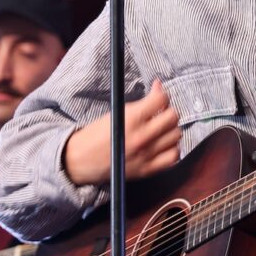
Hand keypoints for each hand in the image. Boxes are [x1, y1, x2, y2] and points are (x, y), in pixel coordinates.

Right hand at [63, 79, 182, 185]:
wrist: (80, 161)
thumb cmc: (95, 135)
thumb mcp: (116, 111)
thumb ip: (140, 102)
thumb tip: (159, 87)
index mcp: (131, 119)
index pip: (161, 99)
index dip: (162, 95)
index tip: (158, 97)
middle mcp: (142, 137)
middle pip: (173, 117)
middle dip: (167, 112)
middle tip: (160, 114)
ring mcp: (147, 154)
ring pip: (176, 136)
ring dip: (170, 130)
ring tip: (160, 130)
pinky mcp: (148, 169)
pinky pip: (173, 157)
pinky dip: (172, 149)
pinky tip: (163, 145)